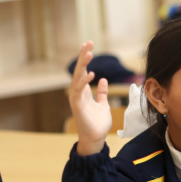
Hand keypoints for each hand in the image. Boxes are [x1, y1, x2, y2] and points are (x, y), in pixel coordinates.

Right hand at [69, 41, 112, 155]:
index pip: (83, 71)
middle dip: (83, 57)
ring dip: (82, 65)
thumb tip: (104, 80)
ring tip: (88, 52)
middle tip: (88, 43)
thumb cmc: (98, 123)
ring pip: (77, 78)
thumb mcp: (103, 104)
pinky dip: (84, 82)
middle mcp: (78, 93)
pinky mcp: (77, 106)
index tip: (89, 45)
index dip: (85, 58)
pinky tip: (91, 73)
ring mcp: (76, 99)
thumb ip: (102, 92)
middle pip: (79, 70)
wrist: (96, 139)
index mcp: (83, 92)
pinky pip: (79, 91)